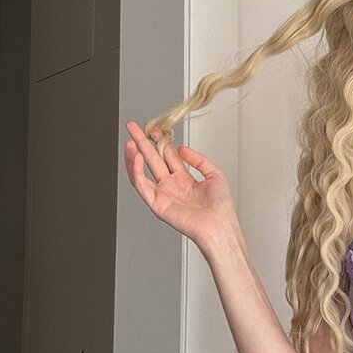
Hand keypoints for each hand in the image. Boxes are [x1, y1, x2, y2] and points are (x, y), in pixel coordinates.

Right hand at [123, 120, 239, 249]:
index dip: (160, 141)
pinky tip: (136, 157)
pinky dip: (136, 171)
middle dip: (142, 142)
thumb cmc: (221, 207)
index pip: (167, 155)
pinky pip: (141, 185)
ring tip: (131, 141)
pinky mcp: (156, 203)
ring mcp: (162, 194)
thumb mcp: (215, 174)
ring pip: (142, 171)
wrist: (219, 225)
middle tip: (132, 127)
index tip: (155, 128)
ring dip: (134, 155)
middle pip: (152, 159)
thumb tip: (181, 147)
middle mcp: (171, 185)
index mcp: (184, 179)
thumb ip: (198, 159)